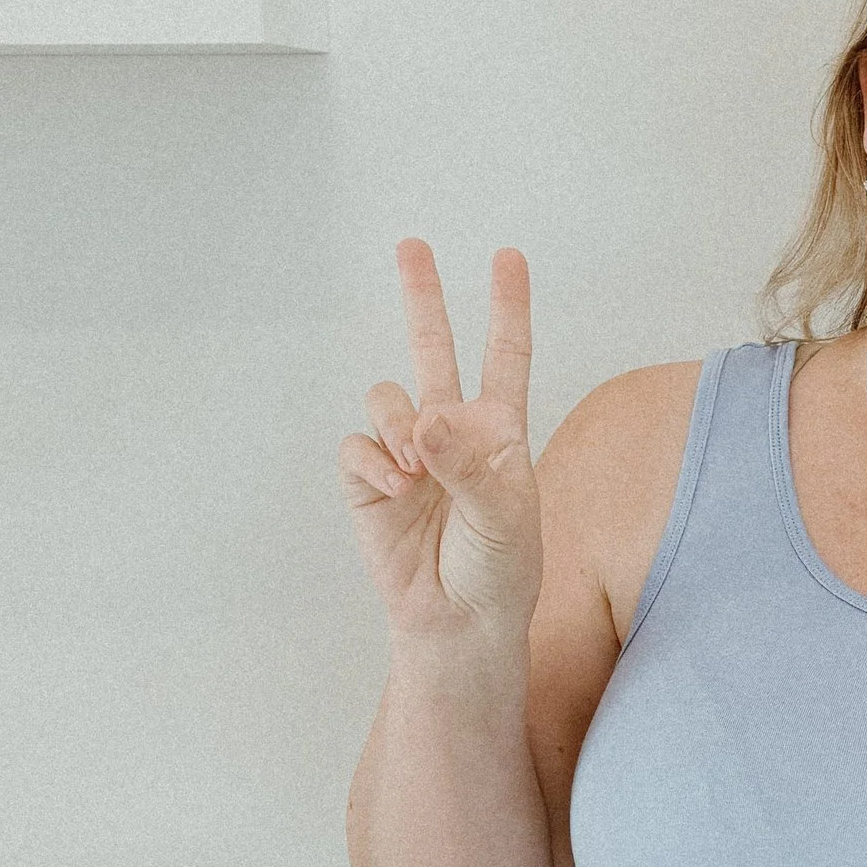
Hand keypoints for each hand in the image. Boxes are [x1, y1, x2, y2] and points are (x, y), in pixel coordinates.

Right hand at [337, 241, 542, 648]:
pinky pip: (358, 445)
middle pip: (434, 347)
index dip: (507, 306)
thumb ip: (470, 464)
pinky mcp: (368, 481)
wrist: (459, 621)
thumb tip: (427, 421)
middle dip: (423, 296)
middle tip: (411, 245)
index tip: (509, 256)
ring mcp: (407, 452)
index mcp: (499, 430)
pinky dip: (374, 462)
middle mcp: (452, 430)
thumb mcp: (506, 515)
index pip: (506, 356)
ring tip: (417, 466)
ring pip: (387, 396)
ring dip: (398, 421)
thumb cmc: (499, 568)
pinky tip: (397, 489)